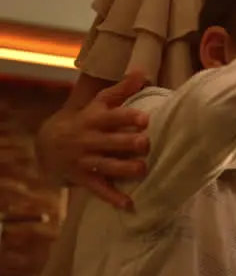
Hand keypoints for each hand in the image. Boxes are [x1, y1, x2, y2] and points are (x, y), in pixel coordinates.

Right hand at [45, 69, 150, 207]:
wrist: (48, 145)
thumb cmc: (85, 120)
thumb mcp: (98, 103)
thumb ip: (121, 89)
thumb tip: (142, 71)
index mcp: (95, 120)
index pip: (112, 117)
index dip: (128, 118)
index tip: (145, 119)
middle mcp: (90, 140)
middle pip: (112, 142)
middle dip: (129, 144)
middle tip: (146, 144)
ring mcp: (86, 161)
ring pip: (108, 166)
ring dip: (126, 169)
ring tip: (143, 170)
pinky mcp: (85, 178)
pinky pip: (99, 189)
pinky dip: (113, 198)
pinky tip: (129, 204)